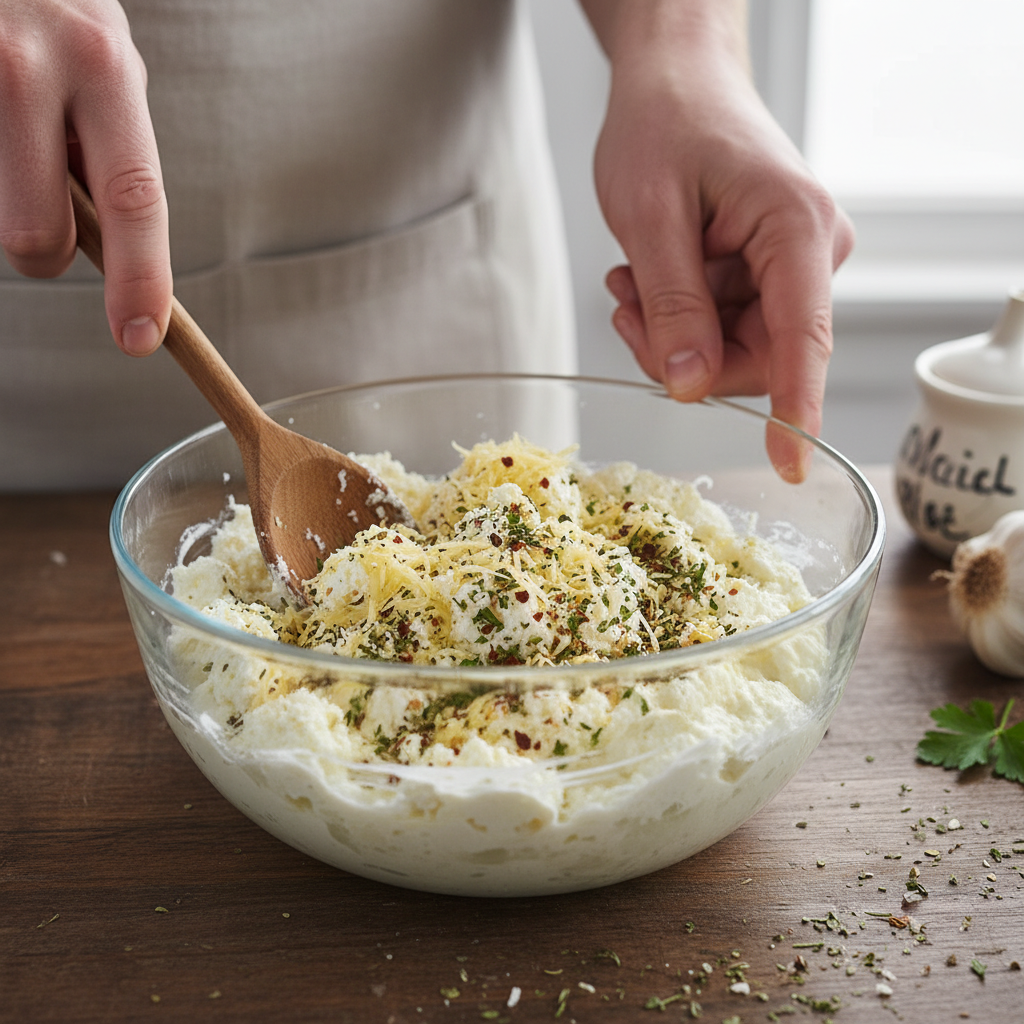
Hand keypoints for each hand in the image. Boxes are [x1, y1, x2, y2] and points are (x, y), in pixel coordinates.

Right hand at [0, 0, 170, 353]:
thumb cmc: (50, 13)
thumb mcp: (101, 62)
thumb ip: (109, 145)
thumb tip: (109, 249)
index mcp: (103, 68)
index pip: (134, 198)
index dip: (141, 279)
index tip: (140, 338)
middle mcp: (29, 66)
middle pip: (38, 236)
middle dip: (42, 254)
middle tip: (39, 211)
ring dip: (2, 201)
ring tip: (9, 135)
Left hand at [582, 1, 853, 480]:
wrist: (674, 80)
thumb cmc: (665, 123)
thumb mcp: (650, 217)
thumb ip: (673, 306)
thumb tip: (691, 386)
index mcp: (796, 228)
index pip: (803, 339)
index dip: (793, 409)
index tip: (790, 466)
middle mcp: (809, 251)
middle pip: (758, 355)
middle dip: (683, 354)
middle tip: (626, 307)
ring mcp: (790, 264)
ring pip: (732, 349)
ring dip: (670, 333)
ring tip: (629, 280)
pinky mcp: (766, 272)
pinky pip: (722, 327)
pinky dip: (676, 317)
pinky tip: (646, 276)